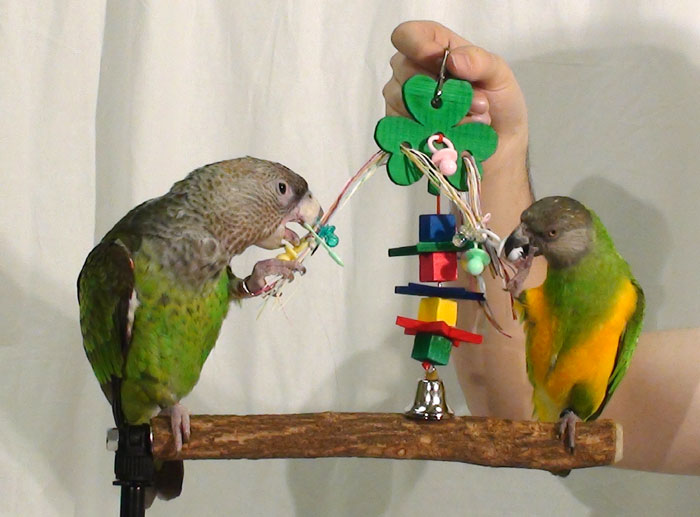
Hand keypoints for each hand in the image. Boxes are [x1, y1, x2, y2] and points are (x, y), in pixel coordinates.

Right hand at [383, 21, 527, 159]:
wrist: (500, 144)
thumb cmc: (497, 102)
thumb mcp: (498, 74)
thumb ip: (479, 61)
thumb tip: (453, 60)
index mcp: (433, 47)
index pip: (407, 36)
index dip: (417, 46)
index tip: (440, 63)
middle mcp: (411, 72)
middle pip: (404, 71)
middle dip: (441, 89)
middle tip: (475, 102)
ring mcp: (403, 102)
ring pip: (405, 102)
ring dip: (443, 114)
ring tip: (471, 120)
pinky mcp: (402, 130)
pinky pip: (407, 128)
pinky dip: (434, 132)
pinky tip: (455, 134)